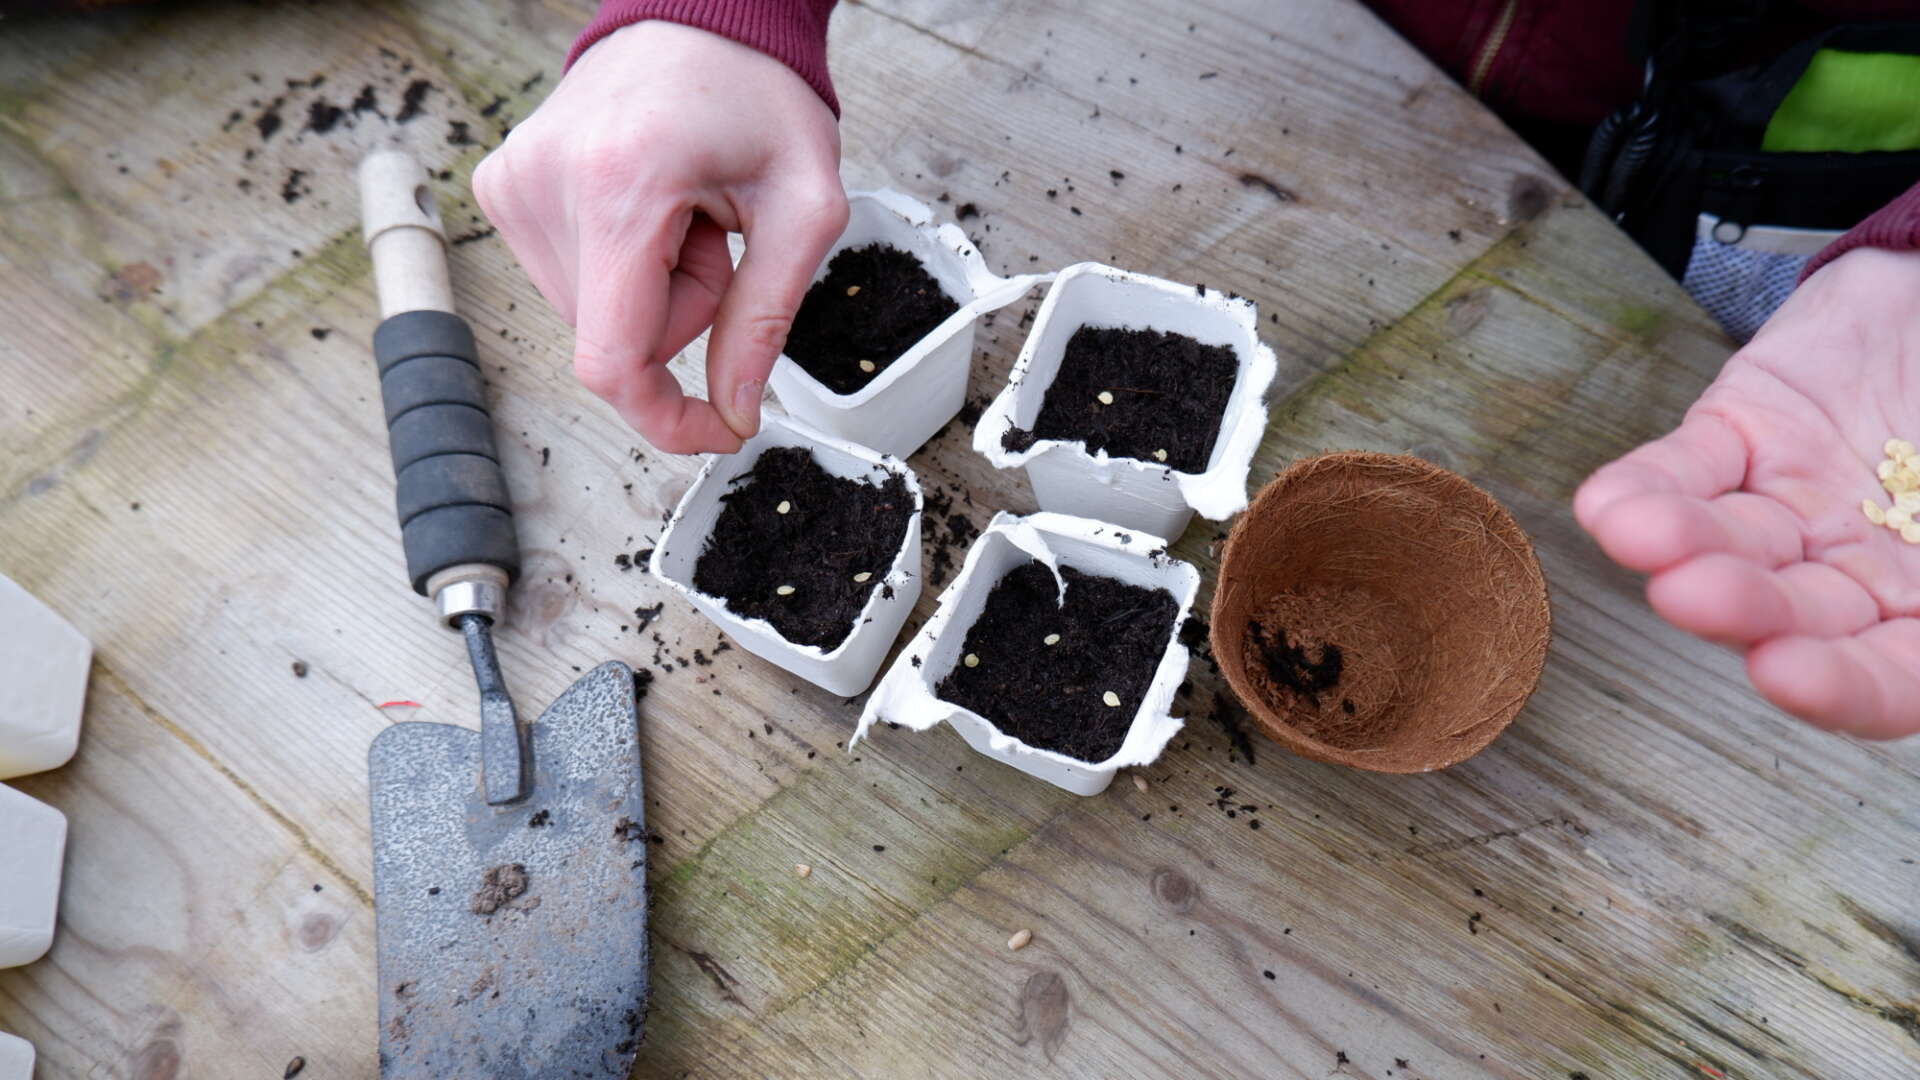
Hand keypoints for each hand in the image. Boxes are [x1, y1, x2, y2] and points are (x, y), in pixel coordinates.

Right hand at [475, 21, 847, 452]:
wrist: (701, 15)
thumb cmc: (758, 98)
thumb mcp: (804, 210)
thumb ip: (766, 320)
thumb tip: (736, 414)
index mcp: (621, 186)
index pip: (612, 359)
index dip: (665, 417)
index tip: (715, 429)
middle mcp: (545, 183)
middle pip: (613, 336)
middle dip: (681, 314)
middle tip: (718, 235)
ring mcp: (511, 182)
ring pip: (590, 315)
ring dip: (651, 288)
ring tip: (683, 211)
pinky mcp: (500, 184)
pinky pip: (567, 279)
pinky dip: (618, 263)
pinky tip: (644, 203)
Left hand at [1575, 247, 1919, 738]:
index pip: (1891, 680)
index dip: (1840, 689)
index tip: (1789, 678)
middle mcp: (1862, 576)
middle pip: (1796, 616)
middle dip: (1745, 610)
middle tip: (1696, 597)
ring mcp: (1796, 508)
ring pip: (1729, 545)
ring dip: (1683, 548)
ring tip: (1647, 542)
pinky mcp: (1742, 436)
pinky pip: (1686, 468)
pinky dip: (1647, 489)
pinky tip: (1610, 508)